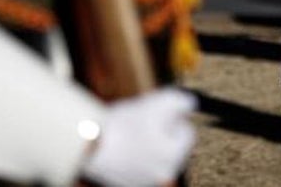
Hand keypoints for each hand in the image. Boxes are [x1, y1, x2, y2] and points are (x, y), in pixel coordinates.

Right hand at [80, 87, 196, 186]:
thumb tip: (191, 105)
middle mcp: (164, 173)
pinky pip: (137, 165)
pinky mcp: (128, 184)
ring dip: (147, 143)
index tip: (155, 114)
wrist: (89, 145)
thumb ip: (183, 101)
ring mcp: (145, 181)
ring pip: (154, 155)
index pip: (186, 132)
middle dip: (161, 132)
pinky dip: (132, 156)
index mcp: (175, 156)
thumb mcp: (161, 102)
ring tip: (129, 134)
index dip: (172, 118)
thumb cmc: (126, 124)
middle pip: (171, 145)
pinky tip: (121, 145)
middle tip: (141, 123)